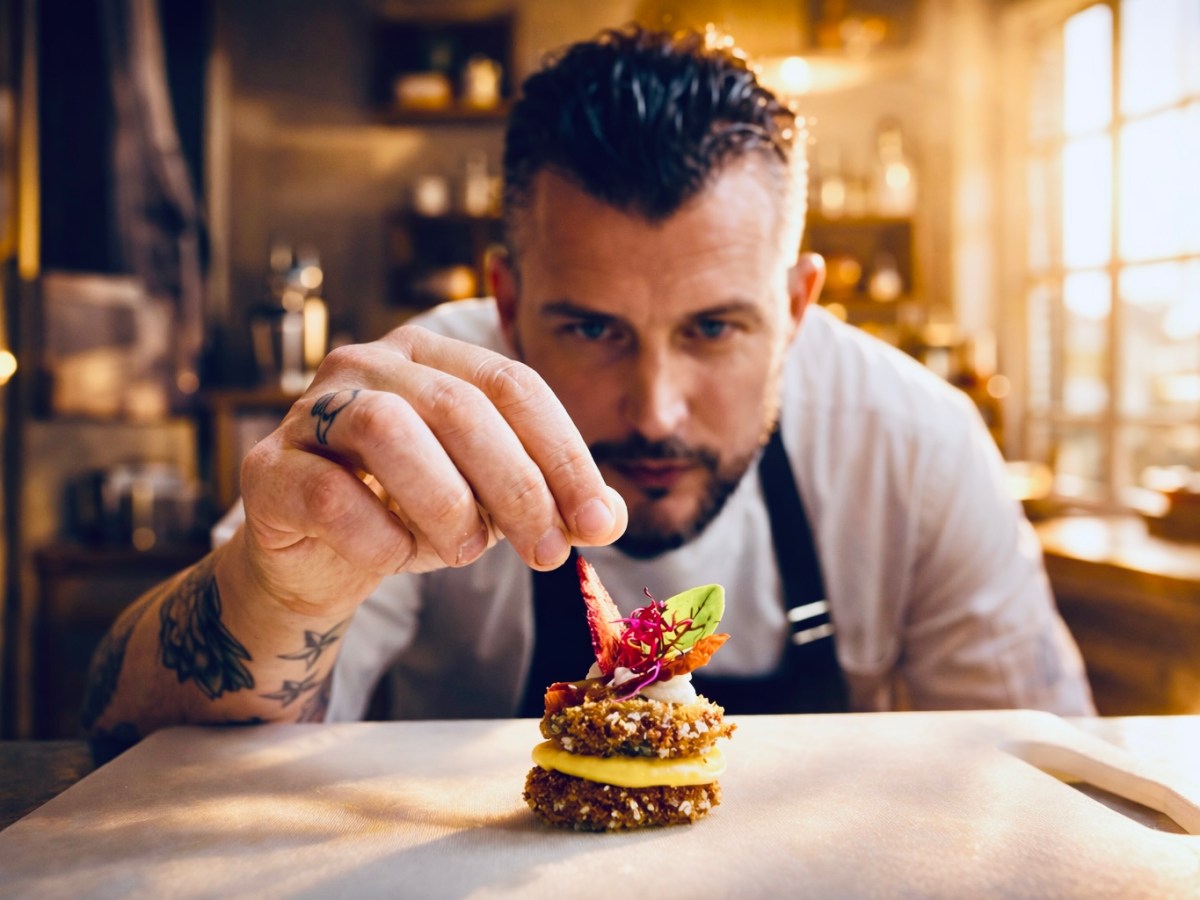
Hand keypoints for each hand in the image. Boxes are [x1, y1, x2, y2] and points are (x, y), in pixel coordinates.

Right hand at [236, 324, 627, 614]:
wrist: (316, 557)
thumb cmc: (411, 512)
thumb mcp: (492, 504)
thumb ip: (550, 502)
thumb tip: (610, 519)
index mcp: (432, 356)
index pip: (513, 385)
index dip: (563, 454)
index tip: (597, 521)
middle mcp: (368, 364)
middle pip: (459, 406)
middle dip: (517, 487)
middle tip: (549, 553)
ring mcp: (310, 410)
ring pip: (388, 430)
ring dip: (444, 503)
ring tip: (466, 551)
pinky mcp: (268, 468)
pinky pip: (328, 495)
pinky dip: (377, 536)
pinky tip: (396, 556)